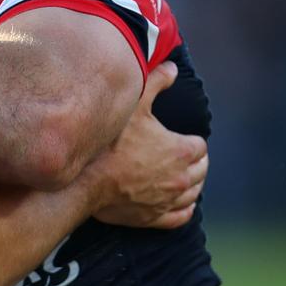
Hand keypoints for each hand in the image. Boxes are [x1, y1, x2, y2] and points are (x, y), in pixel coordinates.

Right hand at [85, 61, 208, 228]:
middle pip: (201, 171)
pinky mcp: (154, 218)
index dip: (191, 140)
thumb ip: (155, 82)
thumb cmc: (109, 142)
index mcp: (181, 150)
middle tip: (180, 155)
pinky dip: (183, 210)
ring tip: (180, 177)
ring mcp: (168, 200)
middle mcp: (181, 178)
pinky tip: (178, 204)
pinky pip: (180, 217)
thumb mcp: (133, 105)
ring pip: (193, 194)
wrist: (85, 182)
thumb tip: (172, 67)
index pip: (200, 146)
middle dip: (194, 162)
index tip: (179, 138)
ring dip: (191, 185)